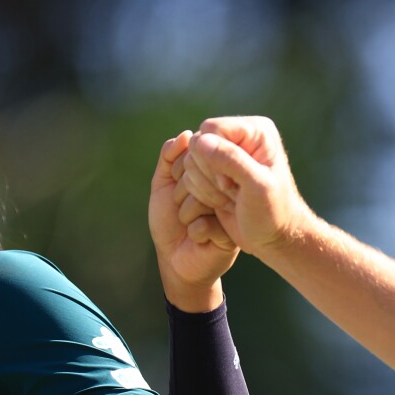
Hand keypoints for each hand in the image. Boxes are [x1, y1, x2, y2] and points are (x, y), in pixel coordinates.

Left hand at [149, 130, 235, 311]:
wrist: (175, 259)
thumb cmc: (169, 222)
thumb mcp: (163, 186)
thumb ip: (168, 159)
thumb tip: (186, 134)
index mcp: (209, 174)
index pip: (196, 154)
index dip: (178, 170)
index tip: (174, 188)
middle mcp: (222, 188)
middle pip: (200, 174)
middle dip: (180, 194)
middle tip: (180, 209)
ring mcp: (229, 209)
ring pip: (202, 198)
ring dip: (185, 214)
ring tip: (188, 224)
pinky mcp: (231, 232)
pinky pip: (205, 223)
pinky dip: (194, 232)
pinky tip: (198, 239)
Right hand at [174, 116, 316, 260]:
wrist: (272, 237)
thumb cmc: (272, 213)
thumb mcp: (257, 187)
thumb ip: (232, 160)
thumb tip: (200, 141)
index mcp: (255, 131)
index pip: (211, 129)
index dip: (213, 157)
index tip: (232, 183)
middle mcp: (238, 137)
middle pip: (197, 144)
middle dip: (210, 175)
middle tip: (234, 192)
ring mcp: (224, 153)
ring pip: (189, 161)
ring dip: (205, 187)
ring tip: (232, 198)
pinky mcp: (213, 171)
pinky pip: (188, 175)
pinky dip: (201, 193)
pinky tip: (223, 202)